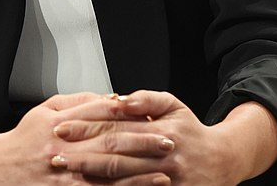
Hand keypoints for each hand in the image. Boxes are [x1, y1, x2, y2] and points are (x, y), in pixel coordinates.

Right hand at [0, 92, 172, 184]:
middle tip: (167, 142)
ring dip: (137, 174)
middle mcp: (62, 147)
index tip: (154, 115)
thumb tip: (113, 99)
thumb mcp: (46, 110)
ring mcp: (62, 174)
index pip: (100, 114)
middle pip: (109, 142)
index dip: (130, 113)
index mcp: (60, 122)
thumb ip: (79, 103)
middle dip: (141, 143)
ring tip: (163, 172)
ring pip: (105, 174)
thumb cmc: (24, 138)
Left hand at [49, 90, 241, 185]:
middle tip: (54, 153)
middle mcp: (161, 154)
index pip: (115, 126)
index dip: (86, 127)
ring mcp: (164, 179)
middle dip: (81, 154)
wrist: (222, 161)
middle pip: (114, 154)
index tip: (61, 127)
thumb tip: (118, 98)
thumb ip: (146, 99)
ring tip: (66, 172)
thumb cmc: (190, 131)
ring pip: (121, 178)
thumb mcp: (173, 105)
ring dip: (90, 176)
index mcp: (160, 128)